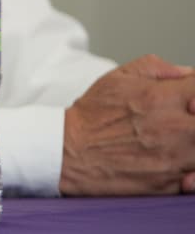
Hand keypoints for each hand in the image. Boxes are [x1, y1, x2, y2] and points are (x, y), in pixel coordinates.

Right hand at [60, 54, 194, 194]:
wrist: (69, 152)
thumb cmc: (92, 116)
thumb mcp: (118, 78)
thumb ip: (157, 68)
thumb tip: (187, 73)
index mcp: (162, 97)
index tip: (190, 100)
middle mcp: (173, 127)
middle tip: (185, 119)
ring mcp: (175, 158)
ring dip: (194, 142)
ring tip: (181, 140)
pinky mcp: (171, 184)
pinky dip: (193, 173)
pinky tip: (182, 164)